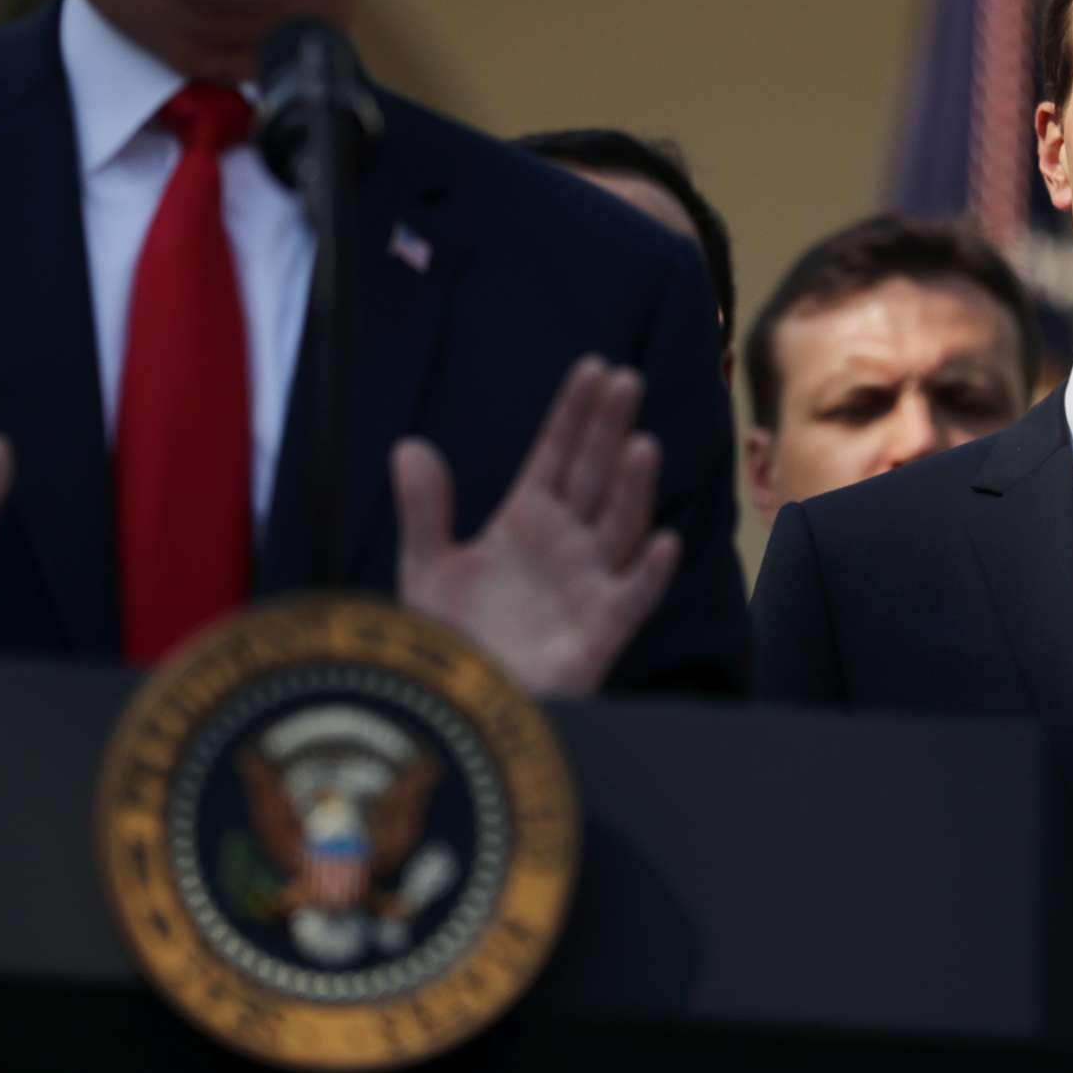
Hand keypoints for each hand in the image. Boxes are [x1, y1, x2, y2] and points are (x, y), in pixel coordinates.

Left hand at [394, 354, 679, 696]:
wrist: (460, 704)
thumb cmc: (451, 637)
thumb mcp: (426, 567)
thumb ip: (424, 509)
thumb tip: (409, 445)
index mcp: (527, 518)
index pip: (557, 453)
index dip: (574, 413)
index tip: (593, 369)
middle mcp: (567, 542)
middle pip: (594, 475)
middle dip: (609, 430)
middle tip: (626, 381)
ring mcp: (589, 583)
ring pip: (619, 526)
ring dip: (632, 488)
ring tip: (640, 444)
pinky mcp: (602, 631)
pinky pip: (634, 598)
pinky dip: (650, 573)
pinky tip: (664, 543)